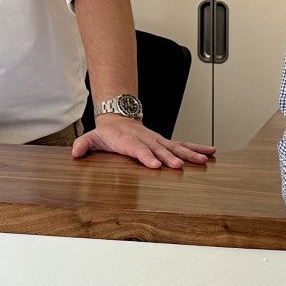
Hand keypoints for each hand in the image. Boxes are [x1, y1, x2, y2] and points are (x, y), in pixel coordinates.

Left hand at [71, 114, 216, 169]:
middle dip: (170, 158)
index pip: (138, 149)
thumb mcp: (92, 137)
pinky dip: (197, 148)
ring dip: (189, 154)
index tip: (155, 164)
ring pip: (175, 147)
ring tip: (203, 160)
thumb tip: (75, 151)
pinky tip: (210, 153)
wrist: (118, 118)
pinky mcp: (165, 142)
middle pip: (159, 149)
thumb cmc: (107, 133)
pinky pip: (182, 145)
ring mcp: (157, 140)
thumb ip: (84, 144)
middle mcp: (146, 140)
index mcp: (129, 141)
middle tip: (179, 166)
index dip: (146, 156)